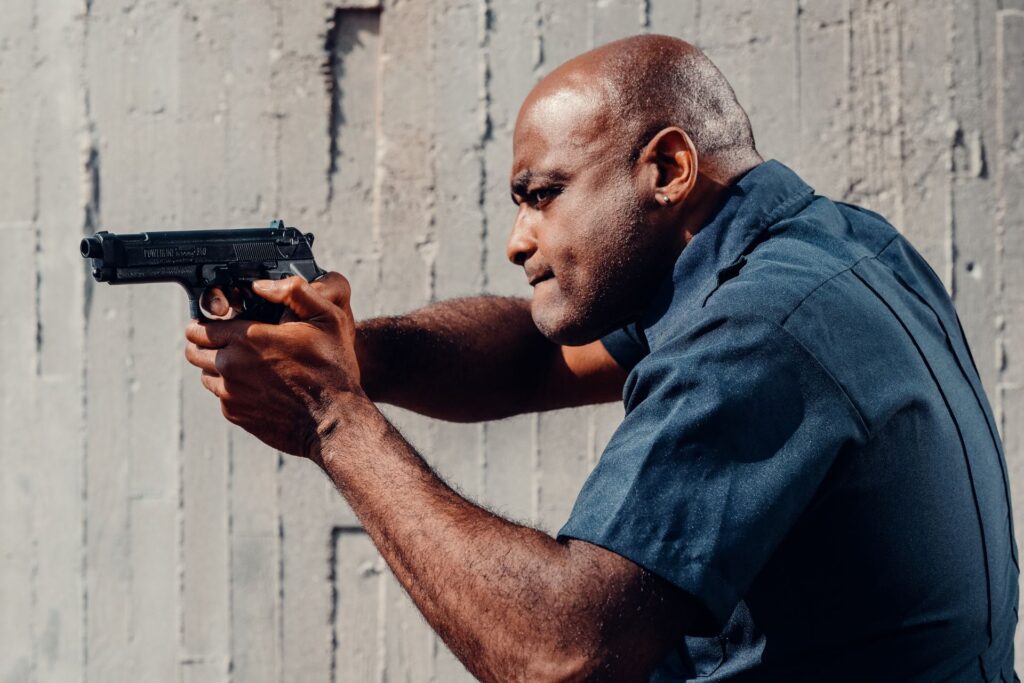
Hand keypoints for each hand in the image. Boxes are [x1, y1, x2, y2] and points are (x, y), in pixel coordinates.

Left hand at [184, 272, 361, 462]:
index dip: (204, 323)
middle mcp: (231, 366)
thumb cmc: (333, 368)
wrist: (334, 419)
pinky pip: (221, 397)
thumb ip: (294, 291)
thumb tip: (261, 285)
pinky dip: (232, 390)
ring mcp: (231, 393)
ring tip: (241, 364)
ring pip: (206, 375)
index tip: (214, 323)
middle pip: (194, 352)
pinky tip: (256, 386)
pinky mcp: (236, 415)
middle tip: (223, 341)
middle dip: (204, 344)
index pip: (199, 328)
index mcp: (248, 339)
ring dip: (217, 367)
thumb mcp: (327, 318)